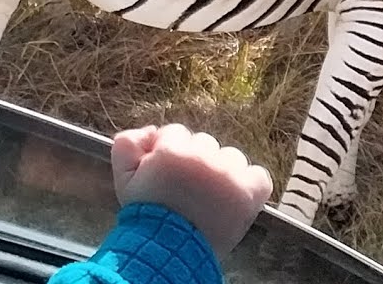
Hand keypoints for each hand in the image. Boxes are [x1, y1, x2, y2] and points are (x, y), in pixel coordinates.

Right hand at [110, 123, 272, 259]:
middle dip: (195, 161)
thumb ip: (127, 144)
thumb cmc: (147, 216)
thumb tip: (151, 131)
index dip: (170, 152)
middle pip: (204, 143)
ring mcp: (229, 175)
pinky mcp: (248, 193)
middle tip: (187, 187)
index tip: (169, 173)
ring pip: (230, 157)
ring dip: (222, 171)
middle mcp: (202, 158)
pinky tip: (234, 197)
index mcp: (172, 150)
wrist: (167, 252)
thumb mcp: (124, 178)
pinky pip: (258, 175)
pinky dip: (249, 184)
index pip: (177, 133)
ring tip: (209, 196)